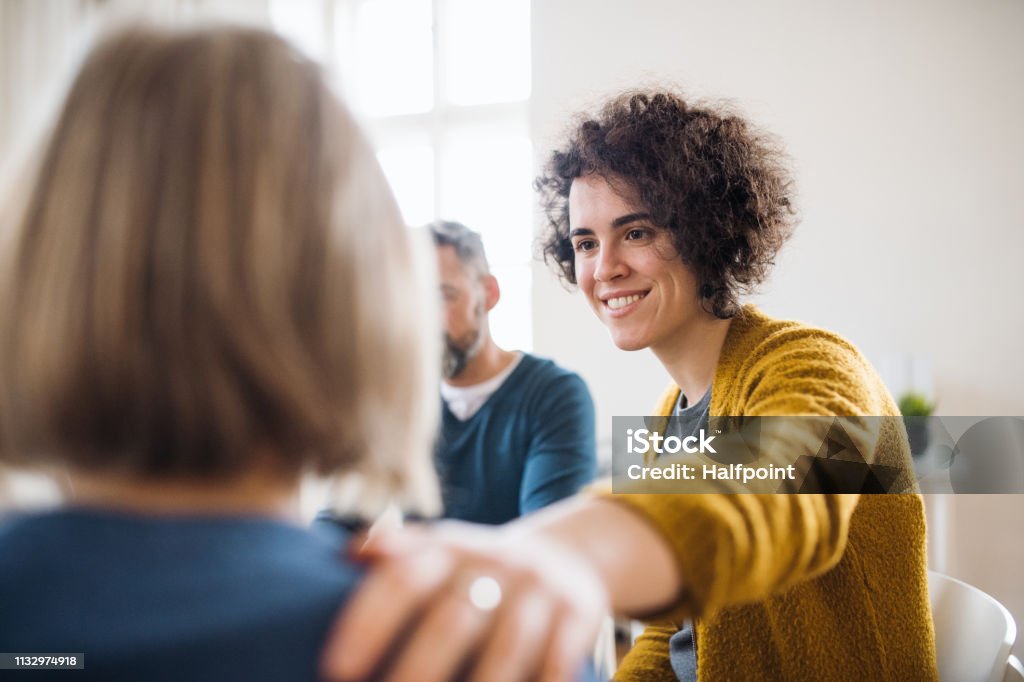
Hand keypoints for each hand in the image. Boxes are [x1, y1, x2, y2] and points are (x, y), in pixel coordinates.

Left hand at [320, 520, 608, 681]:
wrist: (564, 556)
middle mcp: (494, 562)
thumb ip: (396, 554)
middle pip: (452, 618)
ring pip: (507, 646)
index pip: (402, 579)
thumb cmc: (478, 570)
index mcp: (448, 548)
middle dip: (416, 670)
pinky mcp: (578, 613)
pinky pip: (558, 660)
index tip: (335, 669)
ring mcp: (538, 588)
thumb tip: (347, 554)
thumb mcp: (440, 551)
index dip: (367, 623)